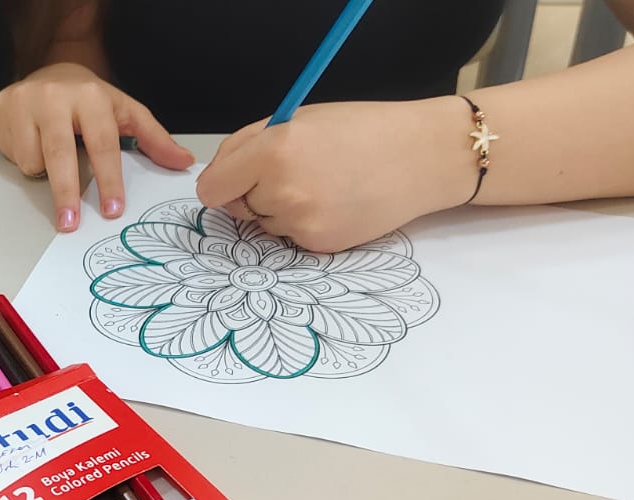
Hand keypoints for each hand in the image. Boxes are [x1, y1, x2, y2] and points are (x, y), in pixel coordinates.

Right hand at [0, 63, 193, 231]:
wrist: (49, 71)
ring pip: (32, 158)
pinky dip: (23, 159)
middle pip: (60, 154)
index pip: (102, 143)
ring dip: (42, 171)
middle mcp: (55, 96)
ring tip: (51, 156)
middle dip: (66, 192)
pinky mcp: (0, 108)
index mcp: (90, 97)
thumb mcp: (123, 113)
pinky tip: (30, 143)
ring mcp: (23, 101)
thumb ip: (153, 139)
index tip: (112, 210)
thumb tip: (184, 163)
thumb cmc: (90, 100)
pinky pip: (11, 153)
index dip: (108, 179)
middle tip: (70, 224)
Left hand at [196, 98, 471, 252]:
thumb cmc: (361, 130)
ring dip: (281, 209)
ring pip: (264, 224)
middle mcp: (282, 191)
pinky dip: (304, 223)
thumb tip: (215, 180)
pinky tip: (335, 203)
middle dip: (255, 192)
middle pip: (237, 207)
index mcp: (272, 151)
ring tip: (323, 184)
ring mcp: (300, 222)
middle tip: (297, 171)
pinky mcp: (318, 244)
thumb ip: (247, 146)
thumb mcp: (297, 119)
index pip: (211, 189)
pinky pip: (290, 238)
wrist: (421, 157)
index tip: (234, 179)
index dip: (221, 183)